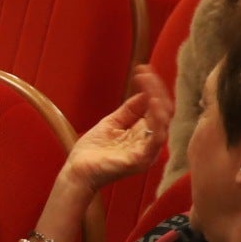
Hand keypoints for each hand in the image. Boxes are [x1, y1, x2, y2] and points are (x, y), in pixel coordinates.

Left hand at [58, 70, 173, 193]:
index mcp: (145, 135)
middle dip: (156, 91)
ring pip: (162, 124)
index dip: (152, 88)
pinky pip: (155, 140)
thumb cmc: (94, 151)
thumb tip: (145, 92)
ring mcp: (147, 153)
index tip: (142, 70)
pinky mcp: (141, 160)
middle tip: (146, 73)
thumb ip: (129, 111)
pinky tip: (152, 104)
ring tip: (152, 87)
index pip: (157, 108)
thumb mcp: (112, 123)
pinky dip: (157, 121)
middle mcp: (150, 144)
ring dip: (158, 103)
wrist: (77, 171)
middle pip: (163, 113)